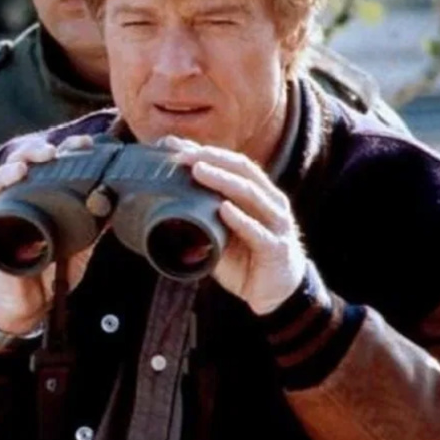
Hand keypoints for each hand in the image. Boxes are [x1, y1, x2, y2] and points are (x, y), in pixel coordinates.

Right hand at [0, 134, 100, 333]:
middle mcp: (19, 201)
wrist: (30, 305)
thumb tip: (116, 203)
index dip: (64, 150)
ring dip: (6, 174)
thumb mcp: (79, 246)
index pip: (50, 164)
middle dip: (32, 152)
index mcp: (41, 197)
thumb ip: (93, 225)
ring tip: (20, 170)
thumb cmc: (50, 271)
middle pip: (20, 166)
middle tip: (50, 152)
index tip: (84, 144)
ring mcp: (2, 219)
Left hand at [165, 137, 306, 313]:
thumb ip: (201, 214)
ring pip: (251, 194)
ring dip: (223, 180)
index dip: (205, 151)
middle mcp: (270, 202)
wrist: (274, 293)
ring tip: (199, 171)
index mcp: (258, 193)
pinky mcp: (277, 248)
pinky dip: (240, 219)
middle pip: (243, 170)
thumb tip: (162, 201)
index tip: (175, 145)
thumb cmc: (244, 257)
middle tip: (183, 155)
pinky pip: (258, 231)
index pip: (232, 164)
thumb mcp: (219, 232)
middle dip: (212, 159)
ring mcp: (276, 224)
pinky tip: (223, 209)